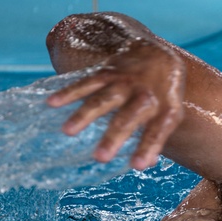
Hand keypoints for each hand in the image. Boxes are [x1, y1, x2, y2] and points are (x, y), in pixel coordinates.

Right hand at [46, 39, 185, 169]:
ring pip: (103, 99)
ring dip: (85, 115)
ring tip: (67, 131)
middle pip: (127, 118)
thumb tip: (145, 164)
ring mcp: (125, 82)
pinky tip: (52, 102)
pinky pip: (87, 82)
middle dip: (113, 138)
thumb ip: (156, 139)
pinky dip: (69, 92)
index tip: (138, 165)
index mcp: (164, 109)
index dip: (148, 148)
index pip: (156, 132)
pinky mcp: (108, 72)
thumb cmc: (162, 96)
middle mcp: (145, 95)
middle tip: (99, 157)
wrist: (159, 55)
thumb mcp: (169, 116)